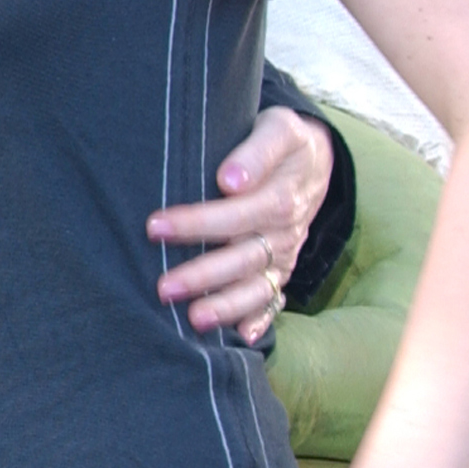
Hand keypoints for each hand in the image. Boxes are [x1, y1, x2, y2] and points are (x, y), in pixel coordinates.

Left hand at [147, 106, 332, 343]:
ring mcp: (283, 256)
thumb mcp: (280, 129)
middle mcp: (283, 233)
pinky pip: (273, 301)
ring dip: (226, 306)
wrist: (313, 160)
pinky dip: (259, 321)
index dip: (197, 223)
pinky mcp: (281, 271)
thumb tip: (231, 180)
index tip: (154, 226)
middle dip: (203, 276)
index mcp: (281, 197)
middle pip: (244, 259)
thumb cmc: (283, 142)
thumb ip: (258, 150)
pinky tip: (241, 338)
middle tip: (162, 288)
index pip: (238, 214)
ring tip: (193, 320)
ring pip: (257, 287)